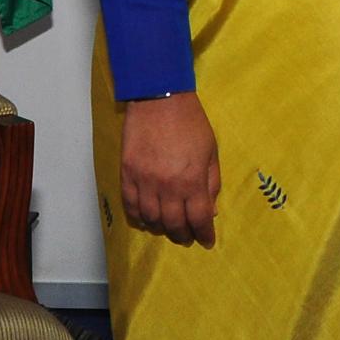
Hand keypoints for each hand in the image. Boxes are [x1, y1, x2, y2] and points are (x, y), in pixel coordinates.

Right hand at [121, 91, 220, 247]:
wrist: (160, 98)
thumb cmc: (191, 122)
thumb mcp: (211, 150)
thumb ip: (212, 181)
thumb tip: (211, 209)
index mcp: (192, 180)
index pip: (199, 218)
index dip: (204, 233)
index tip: (207, 241)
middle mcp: (167, 186)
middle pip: (174, 224)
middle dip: (183, 235)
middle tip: (187, 237)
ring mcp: (145, 181)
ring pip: (151, 219)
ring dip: (161, 229)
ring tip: (168, 228)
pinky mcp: (127, 174)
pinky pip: (130, 206)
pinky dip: (138, 217)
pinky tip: (146, 220)